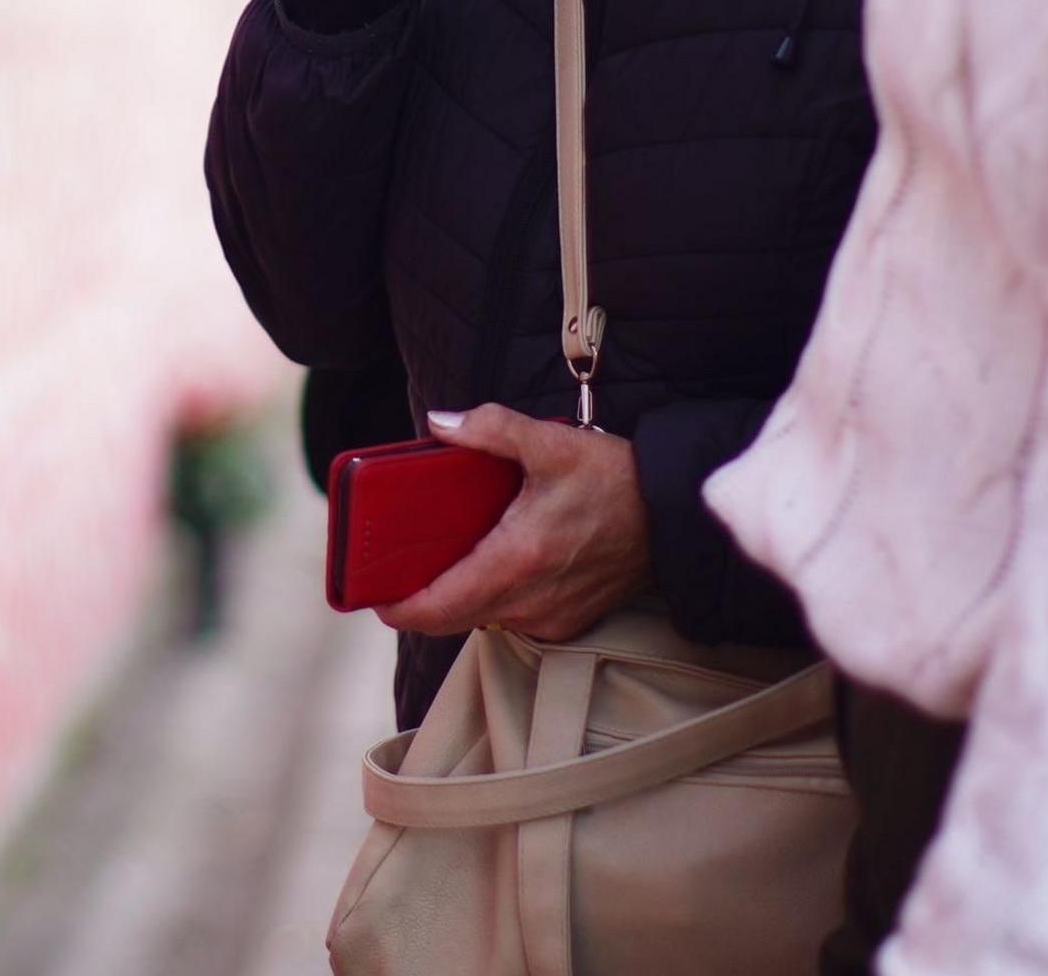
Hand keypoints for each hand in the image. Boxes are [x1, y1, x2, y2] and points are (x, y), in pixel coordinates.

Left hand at [376, 403, 649, 642]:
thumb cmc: (614, 479)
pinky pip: (513, 619)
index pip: (438, 607)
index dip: (398, 608)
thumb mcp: (550, 443)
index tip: (373, 595)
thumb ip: (490, 429)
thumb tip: (439, 424)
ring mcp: (550, 617)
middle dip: (420, 602)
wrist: (674, 514)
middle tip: (397, 572)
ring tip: (444, 558)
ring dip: (459, 597)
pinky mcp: (567, 622)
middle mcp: (530, 600)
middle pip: (451, 619)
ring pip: (482, 619)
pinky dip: (494, 599)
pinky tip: (493, 564)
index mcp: (516, 560)